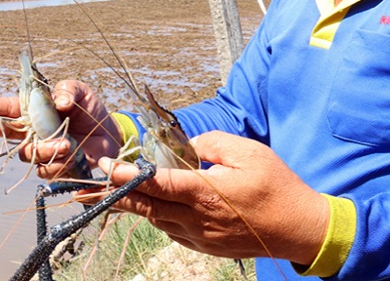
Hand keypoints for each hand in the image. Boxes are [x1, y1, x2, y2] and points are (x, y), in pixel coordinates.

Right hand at [0, 79, 121, 178]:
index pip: (8, 107)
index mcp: (34, 110)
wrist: (109, 133)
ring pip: (27, 154)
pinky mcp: (53, 167)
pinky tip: (72, 155)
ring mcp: (41, 150)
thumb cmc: (89, 109)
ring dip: (44, 149)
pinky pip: (46, 170)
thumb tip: (59, 102)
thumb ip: (68, 90)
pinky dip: (59, 162)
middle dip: (2, 131)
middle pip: (8, 133)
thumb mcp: (81, 92)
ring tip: (66, 143)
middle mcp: (32, 131)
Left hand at [99, 131, 328, 266]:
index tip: (106, 166)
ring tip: (114, 193)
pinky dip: (158, 217)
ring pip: (157, 220)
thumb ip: (211, 144)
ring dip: (136, 206)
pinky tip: (153, 206)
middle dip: (116, 194)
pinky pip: (172, 231)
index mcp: (205, 193)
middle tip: (90, 186)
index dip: (127, 175)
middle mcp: (197, 219)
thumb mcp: (248, 152)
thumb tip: (187, 147)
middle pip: (147, 206)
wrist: (299, 228)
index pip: (156, 184)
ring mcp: (200, 237)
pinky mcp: (206, 246)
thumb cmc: (277, 186)